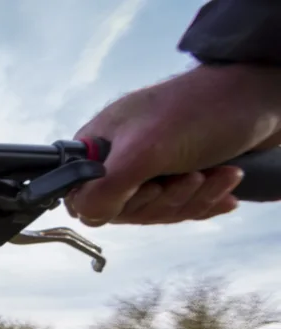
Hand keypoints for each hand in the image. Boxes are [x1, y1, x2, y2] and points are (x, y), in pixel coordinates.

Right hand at [65, 64, 280, 225]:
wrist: (264, 96)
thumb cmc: (202, 110)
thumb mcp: (145, 150)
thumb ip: (107, 187)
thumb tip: (84, 214)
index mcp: (100, 146)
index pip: (84, 198)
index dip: (117, 204)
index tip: (149, 188)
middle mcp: (120, 157)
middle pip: (126, 211)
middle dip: (168, 200)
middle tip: (193, 176)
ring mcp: (151, 167)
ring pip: (158, 211)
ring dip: (194, 197)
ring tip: (219, 174)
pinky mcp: (180, 174)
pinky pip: (181, 207)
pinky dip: (206, 199)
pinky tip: (224, 182)